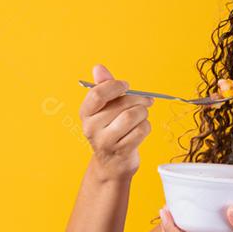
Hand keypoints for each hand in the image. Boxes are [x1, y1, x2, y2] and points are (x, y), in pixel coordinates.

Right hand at [80, 63, 153, 181]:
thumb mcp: (104, 108)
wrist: (111, 163)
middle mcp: (92, 128)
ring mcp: (106, 141)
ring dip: (143, 113)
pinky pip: (141, 131)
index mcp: (86, 113)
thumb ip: (103, 87)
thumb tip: (98, 67)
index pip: (97, 94)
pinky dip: (146, 126)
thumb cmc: (110, 130)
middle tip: (146, 100)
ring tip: (142, 115)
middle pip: (121, 105)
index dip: (115, 86)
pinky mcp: (121, 151)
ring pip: (132, 116)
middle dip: (138, 100)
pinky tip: (142, 128)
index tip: (126, 86)